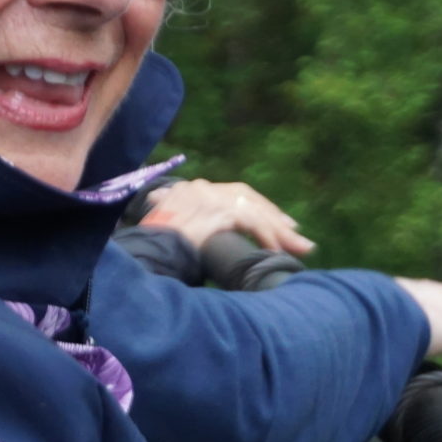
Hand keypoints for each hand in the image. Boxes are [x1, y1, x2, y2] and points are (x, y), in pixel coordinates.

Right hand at [139, 180, 315, 255]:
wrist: (143, 252)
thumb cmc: (153, 246)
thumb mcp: (172, 229)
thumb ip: (187, 225)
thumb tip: (196, 230)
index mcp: (191, 190)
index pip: (234, 193)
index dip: (260, 208)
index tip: (280, 224)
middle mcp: (201, 189)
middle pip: (247, 197)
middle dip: (275, 217)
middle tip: (298, 236)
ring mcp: (207, 199)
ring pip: (251, 209)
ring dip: (276, 229)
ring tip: (296, 248)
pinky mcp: (213, 212)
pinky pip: (248, 221)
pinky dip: (264, 234)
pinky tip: (274, 249)